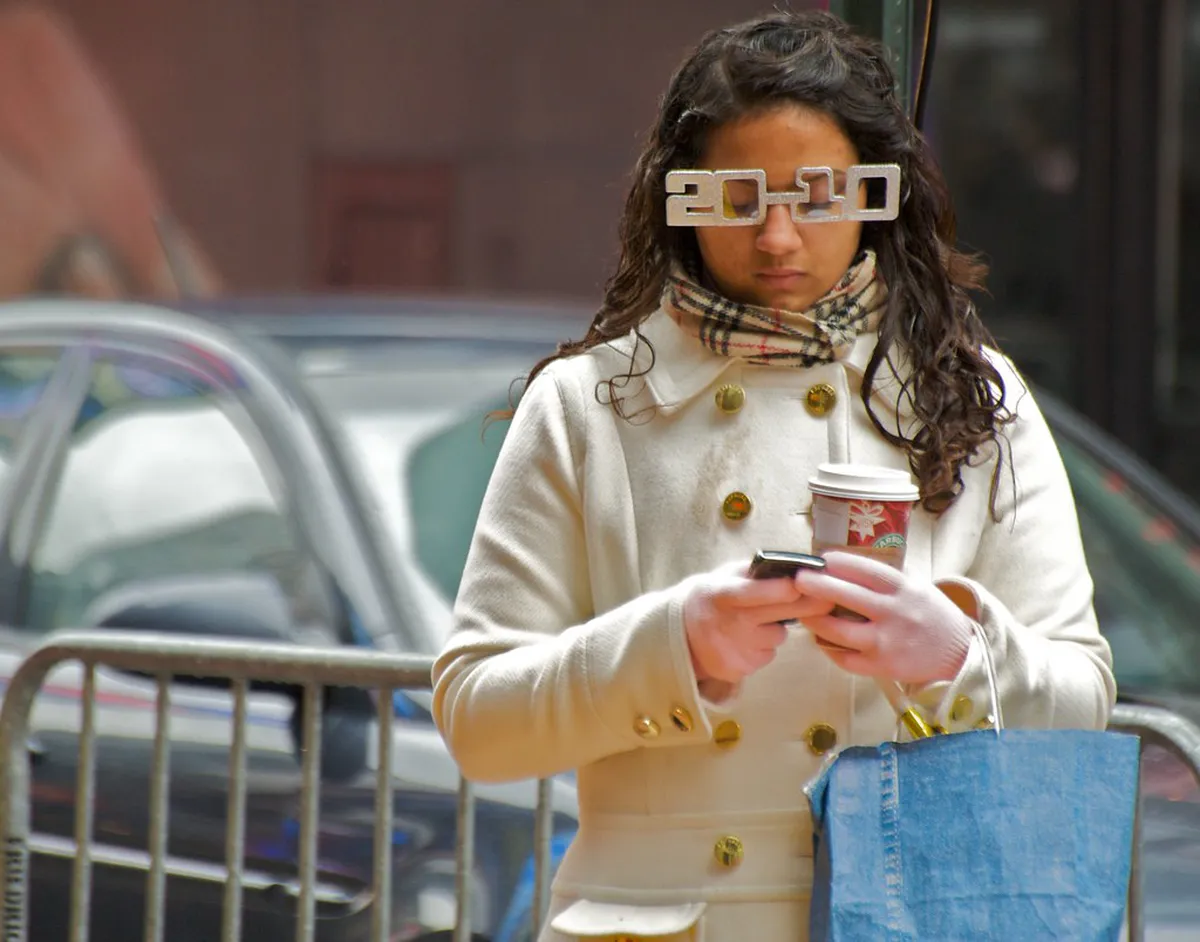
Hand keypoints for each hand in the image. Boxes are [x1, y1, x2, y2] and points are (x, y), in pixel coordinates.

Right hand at [683, 561, 834, 684]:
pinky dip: (764, 646)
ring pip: (778, 636)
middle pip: (781, 615)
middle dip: (808, 605)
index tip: (806, 583)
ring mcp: (736, 650)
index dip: (786, 588)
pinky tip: (746, 640)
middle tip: (827, 598)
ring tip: (754, 622)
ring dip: (776, 628)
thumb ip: (754, 571)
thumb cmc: (712, 597)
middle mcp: (730, 624)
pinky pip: (769, 653)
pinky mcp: (741, 670)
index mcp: (723, 594)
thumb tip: (794, 568)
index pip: (759, 592)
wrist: (681, 634)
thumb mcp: (724, 576)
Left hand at [793, 552, 973, 683]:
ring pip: (838, 630)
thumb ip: (887, 575)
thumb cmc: (930, 614)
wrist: (958, 654)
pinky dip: (828, 647)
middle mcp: (893, 613)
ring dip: (815, 620)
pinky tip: (820, 638)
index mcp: (902, 588)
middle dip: (816, 585)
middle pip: (846, 596)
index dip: (839, 562)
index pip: (865, 570)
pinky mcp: (881, 667)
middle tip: (797, 580)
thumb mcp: (917, 585)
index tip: (821, 558)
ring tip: (802, 612)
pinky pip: (844, 658)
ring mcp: (886, 642)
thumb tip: (844, 561)